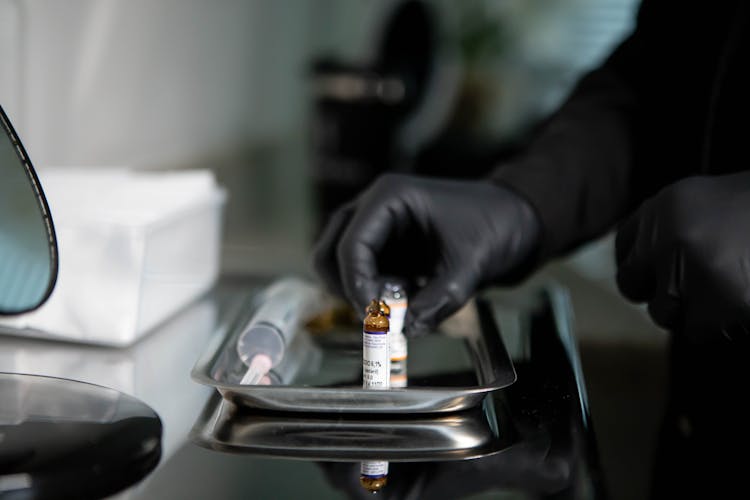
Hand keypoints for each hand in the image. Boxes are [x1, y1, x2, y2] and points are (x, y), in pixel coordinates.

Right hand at [312, 173, 539, 333]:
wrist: (515, 220)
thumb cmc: (495, 225)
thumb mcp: (471, 265)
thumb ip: (440, 299)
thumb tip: (409, 327)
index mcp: (389, 198)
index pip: (352, 245)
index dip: (356, 285)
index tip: (372, 316)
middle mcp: (375, 210)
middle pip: (331, 252)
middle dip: (348, 289)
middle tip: (375, 316)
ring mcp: (378, 229)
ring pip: (342, 267)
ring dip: (362, 293)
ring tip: (400, 304)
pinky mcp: (387, 249)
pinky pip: (365, 276)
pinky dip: (377, 295)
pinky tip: (411, 297)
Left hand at [616, 173, 749, 343]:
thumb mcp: (716, 207)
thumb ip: (678, 231)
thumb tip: (646, 271)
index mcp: (669, 203)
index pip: (625, 243)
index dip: (638, 263)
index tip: (649, 274)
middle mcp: (668, 233)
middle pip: (631, 282)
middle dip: (657, 292)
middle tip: (690, 293)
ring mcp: (689, 269)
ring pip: (664, 313)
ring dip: (694, 311)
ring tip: (733, 289)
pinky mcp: (716, 304)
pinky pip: (699, 330)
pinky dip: (722, 324)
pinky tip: (744, 302)